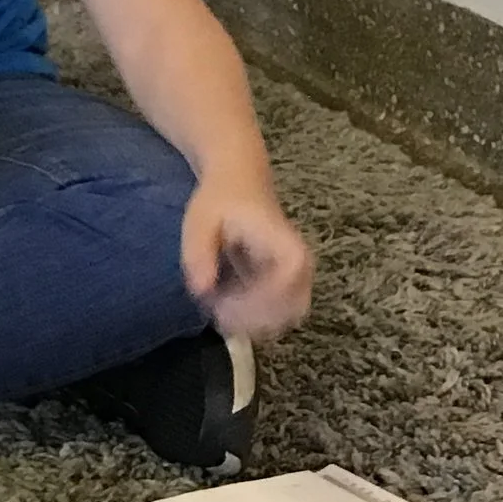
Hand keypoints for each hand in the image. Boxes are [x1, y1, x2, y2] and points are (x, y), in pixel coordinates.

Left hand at [182, 173, 313, 341]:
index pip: (280, 294)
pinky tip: (225, 303)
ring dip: (250, 322)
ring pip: (283, 320)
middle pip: (287, 314)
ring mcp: (298, 279)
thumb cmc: (221, 198)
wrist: (239, 179)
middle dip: (249, 320)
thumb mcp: (201, 219)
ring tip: (219, 305)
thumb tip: (201, 290)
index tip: (218, 304)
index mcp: (289, 250)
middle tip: (214, 309)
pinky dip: (251, 317)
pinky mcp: (287, 286)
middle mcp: (303, 268)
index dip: (250, 307)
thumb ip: (199, 252)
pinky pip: (276, 315)